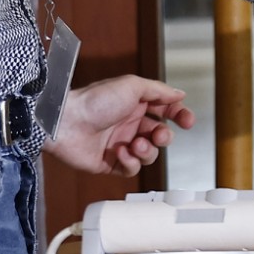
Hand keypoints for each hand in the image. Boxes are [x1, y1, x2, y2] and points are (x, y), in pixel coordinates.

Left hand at [46, 75, 195, 175]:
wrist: (66, 122)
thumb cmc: (95, 100)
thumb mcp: (132, 85)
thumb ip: (159, 91)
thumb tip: (179, 94)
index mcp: (136, 104)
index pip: (166, 110)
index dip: (179, 115)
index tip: (187, 121)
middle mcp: (130, 124)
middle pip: (160, 135)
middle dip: (164, 137)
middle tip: (158, 135)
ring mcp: (121, 143)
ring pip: (149, 154)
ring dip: (146, 150)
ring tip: (135, 144)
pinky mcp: (110, 162)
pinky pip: (131, 168)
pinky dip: (130, 162)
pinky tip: (121, 153)